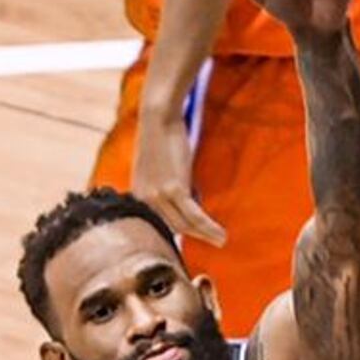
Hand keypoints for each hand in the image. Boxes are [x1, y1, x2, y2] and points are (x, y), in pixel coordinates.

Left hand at [131, 99, 226, 247]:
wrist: (158, 119)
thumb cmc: (159, 138)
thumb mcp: (156, 168)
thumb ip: (163, 186)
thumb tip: (183, 198)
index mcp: (138, 197)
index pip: (159, 224)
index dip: (177, 233)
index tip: (192, 237)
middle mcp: (145, 201)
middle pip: (173, 228)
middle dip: (194, 235)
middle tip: (212, 240)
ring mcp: (158, 197)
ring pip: (184, 226)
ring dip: (205, 235)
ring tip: (221, 240)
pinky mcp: (173, 189)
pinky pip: (194, 216)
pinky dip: (209, 228)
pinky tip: (221, 235)